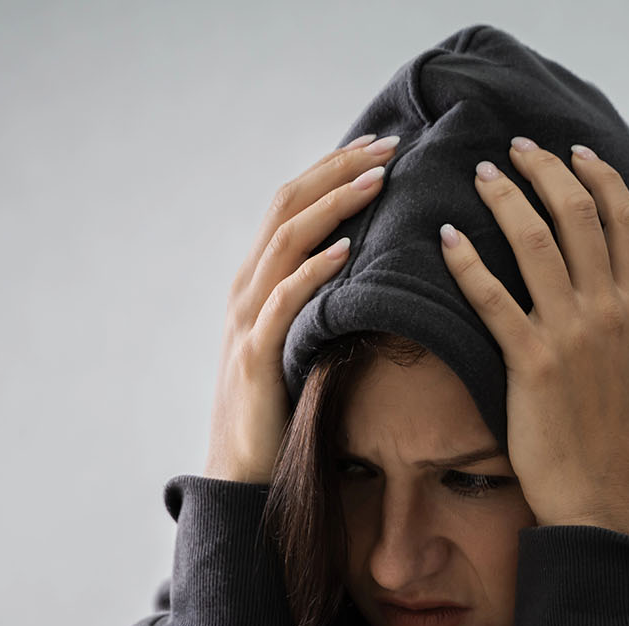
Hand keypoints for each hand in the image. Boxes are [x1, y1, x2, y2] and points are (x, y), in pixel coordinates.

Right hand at [202, 133, 400, 484]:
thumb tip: (368, 275)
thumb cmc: (278, 416)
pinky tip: (346, 251)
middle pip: (286, 206)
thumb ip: (320, 308)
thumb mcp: (300, 348)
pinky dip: (314, 270)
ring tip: (378, 181)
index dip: (330, 170)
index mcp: (256, 284)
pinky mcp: (255, 357)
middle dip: (338, 170)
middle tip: (389, 145)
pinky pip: (283, 302)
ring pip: (285, 243)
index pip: (290, 205)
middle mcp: (245, 291)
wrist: (239, 477)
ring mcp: (245, 322)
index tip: (377, 146)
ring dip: (334, 206)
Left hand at [438, 138, 628, 542]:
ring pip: (534, 245)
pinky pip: (492, 300)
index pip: (626, 222)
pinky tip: (447, 237)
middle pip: (578, 217)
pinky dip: (467, 263)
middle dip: (545, 172)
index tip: (575, 153)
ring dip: (505, 200)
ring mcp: (568, 335)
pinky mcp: (529, 362)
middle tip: (517, 149)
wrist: (601, 499)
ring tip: (483, 176)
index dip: (601, 178)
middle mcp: (606, 312)